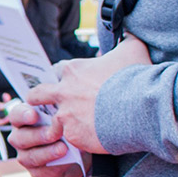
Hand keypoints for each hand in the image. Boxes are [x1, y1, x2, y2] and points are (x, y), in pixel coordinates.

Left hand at [6, 34, 150, 171]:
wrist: (140, 107)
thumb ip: (127, 40)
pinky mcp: (73, 135)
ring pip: (52, 122)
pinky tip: (86, 142)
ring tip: (68, 131)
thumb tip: (132, 34)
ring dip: (59, 126)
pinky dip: (77, 141)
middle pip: (38, 95)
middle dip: (37, 99)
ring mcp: (66, 115)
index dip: (60, 77)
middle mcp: (64, 92)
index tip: (64, 82)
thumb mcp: (133, 50)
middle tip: (41, 104)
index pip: (56, 71)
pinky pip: (69, 139)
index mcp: (74, 70)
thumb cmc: (136, 77)